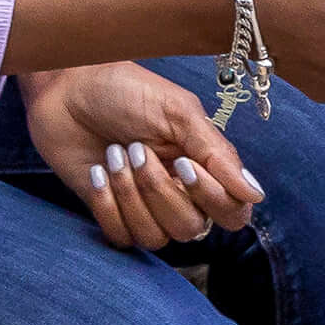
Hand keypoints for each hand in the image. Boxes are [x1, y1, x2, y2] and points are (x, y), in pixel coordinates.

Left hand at [25, 63, 261, 251]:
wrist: (67, 87)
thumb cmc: (126, 91)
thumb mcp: (179, 113)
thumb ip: (219, 156)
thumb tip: (256, 196)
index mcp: (205, 168)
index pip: (232, 212)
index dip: (212, 198)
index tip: (183, 162)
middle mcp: (180, 193)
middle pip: (191, 229)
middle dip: (159, 191)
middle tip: (136, 149)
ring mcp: (144, 206)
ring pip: (155, 237)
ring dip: (130, 196)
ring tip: (114, 155)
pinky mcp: (110, 212)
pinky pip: (121, 237)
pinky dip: (107, 206)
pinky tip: (98, 172)